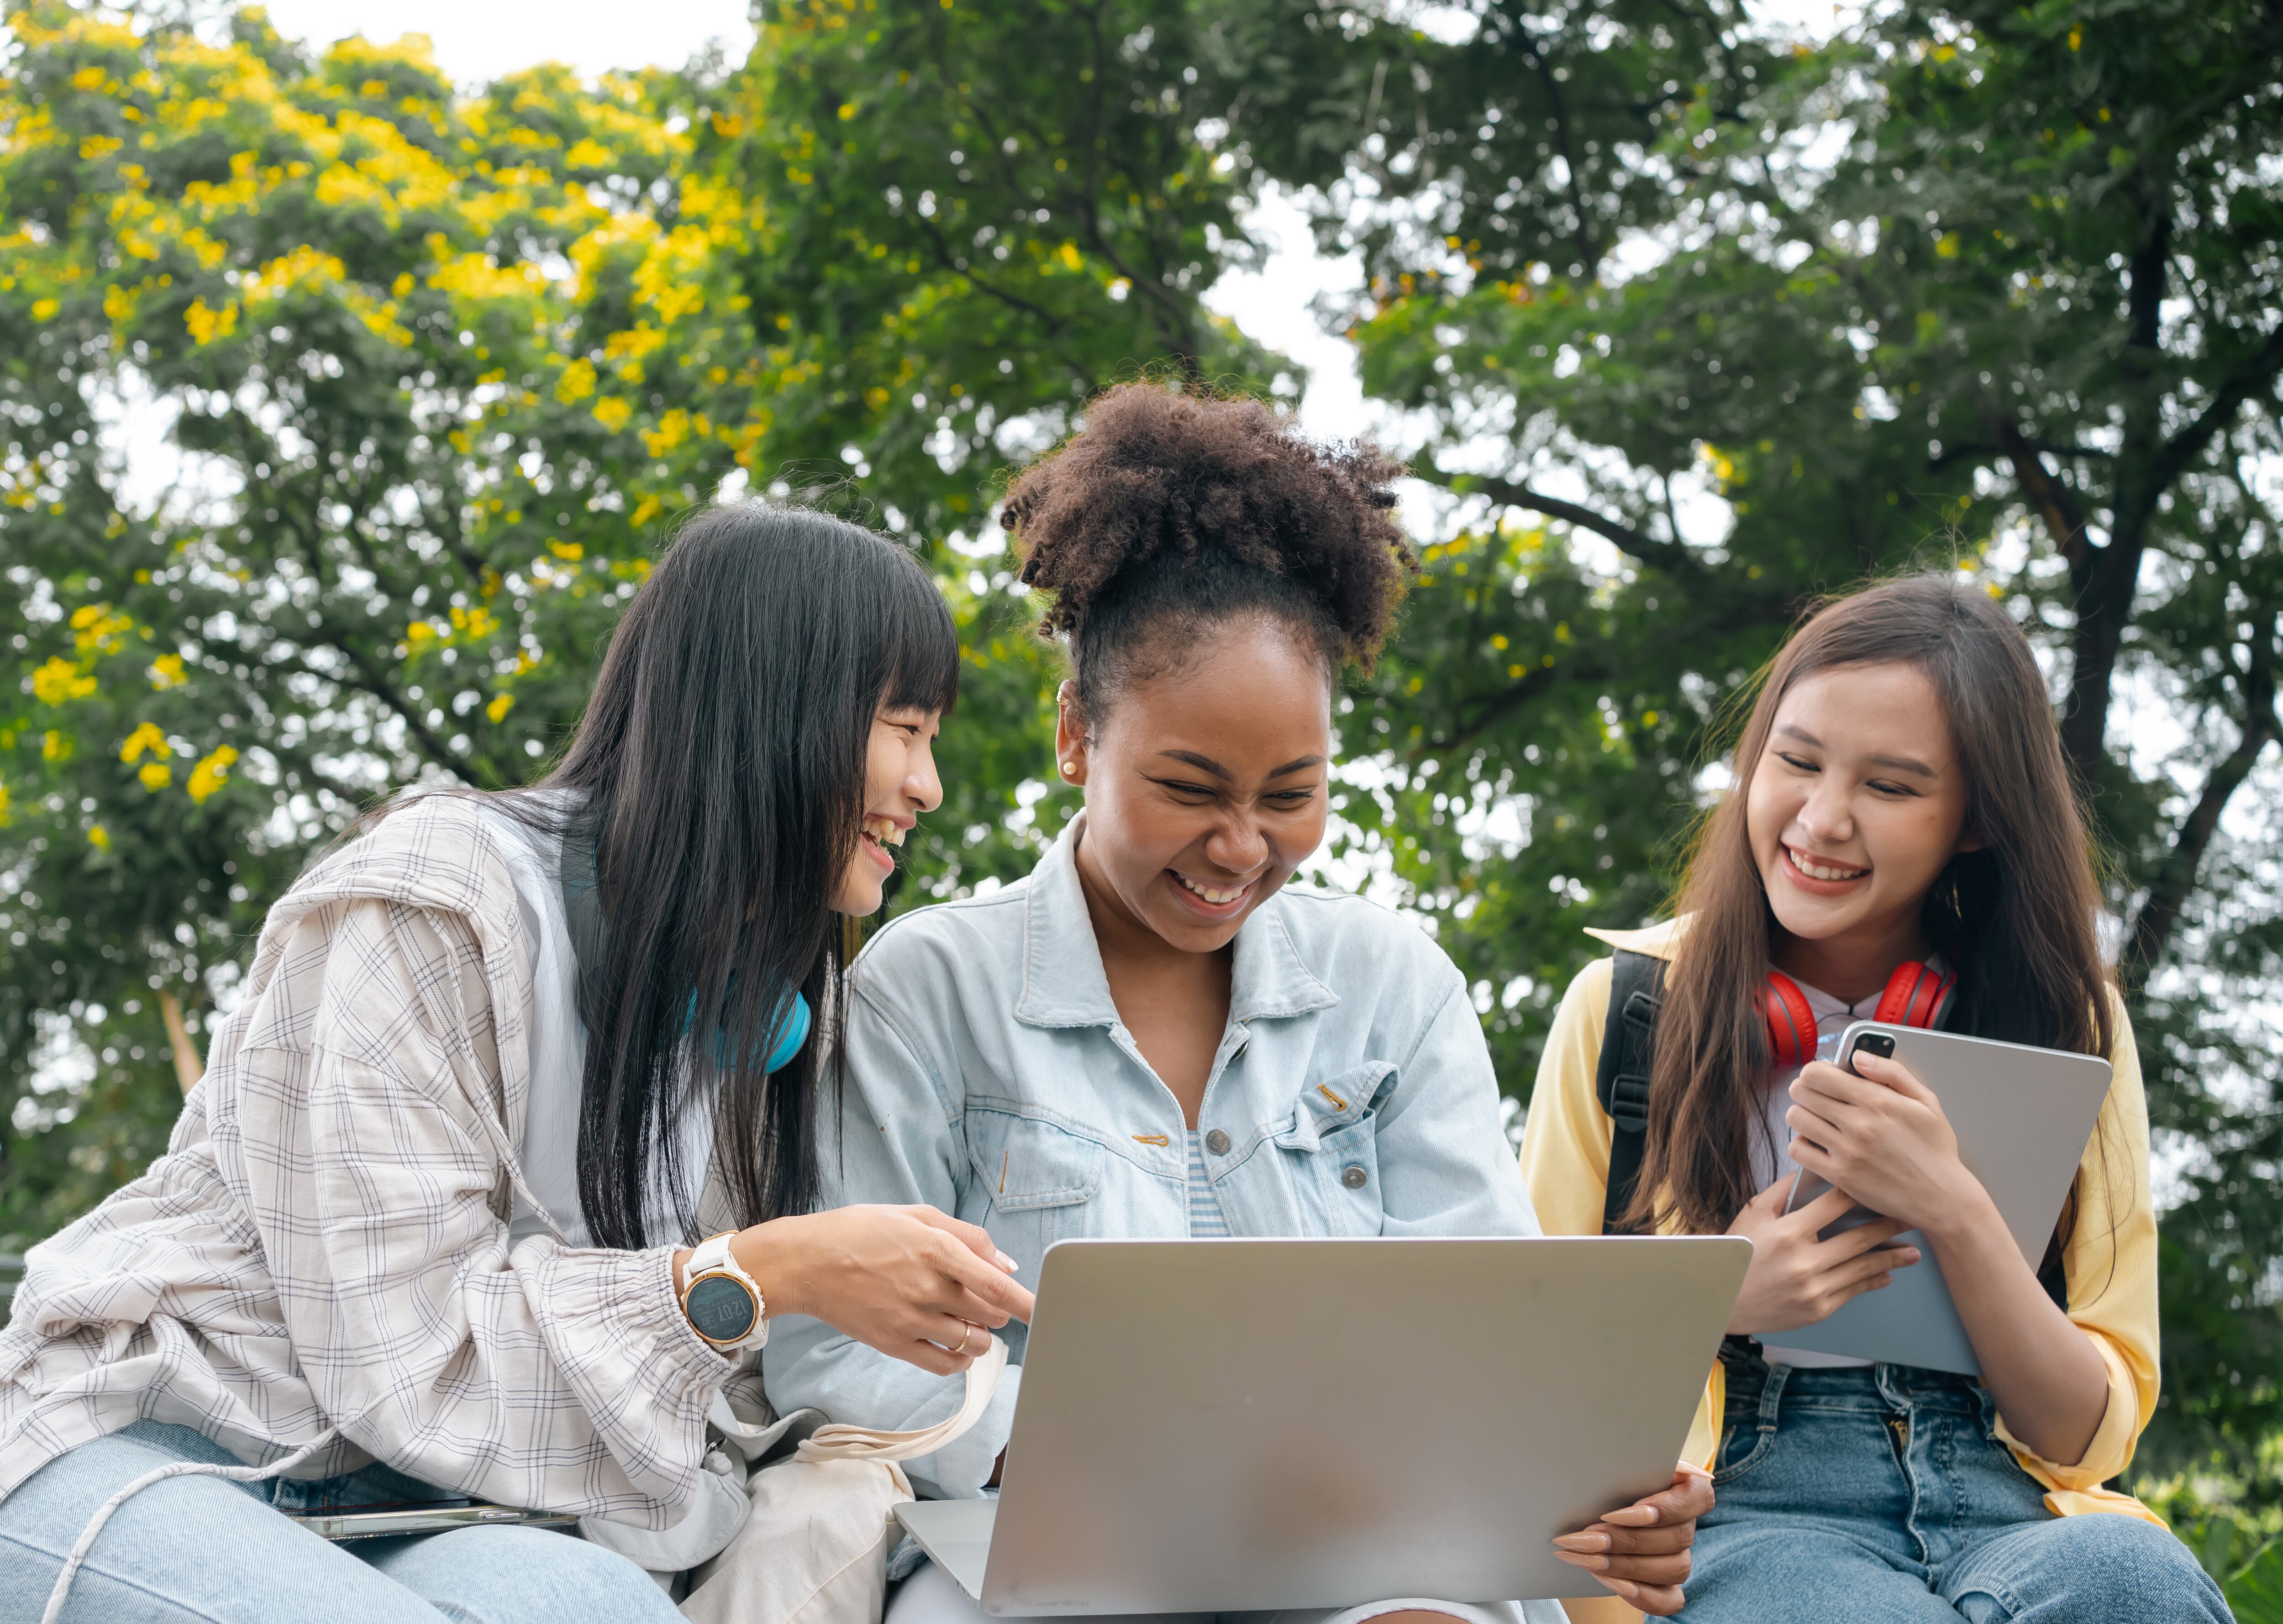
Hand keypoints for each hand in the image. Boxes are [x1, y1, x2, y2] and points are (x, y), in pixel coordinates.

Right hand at [721, 1204, 1034, 1375]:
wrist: (808, 1262)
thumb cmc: (862, 1231)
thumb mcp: (917, 1215)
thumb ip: (968, 1237)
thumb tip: (1007, 1265)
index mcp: (937, 1249)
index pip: (997, 1284)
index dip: (1028, 1302)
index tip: (1049, 1311)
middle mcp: (928, 1287)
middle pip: (989, 1314)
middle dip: (999, 1311)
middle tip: (986, 1301)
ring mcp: (911, 1320)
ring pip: (971, 1342)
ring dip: (981, 1336)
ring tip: (969, 1322)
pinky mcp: (894, 1344)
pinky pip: (943, 1365)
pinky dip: (959, 1361)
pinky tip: (957, 1349)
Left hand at [1550, 1463, 1713, 1615]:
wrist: (1588, 1503)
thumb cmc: (1607, 1474)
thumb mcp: (1617, 1458)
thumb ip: (1633, 1455)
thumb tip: (1642, 1447)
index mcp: (1687, 1488)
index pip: (1698, 1498)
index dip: (1664, 1508)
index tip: (1619, 1510)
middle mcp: (1687, 1524)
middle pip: (1676, 1538)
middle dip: (1625, 1540)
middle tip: (1584, 1536)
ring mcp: (1679, 1557)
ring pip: (1672, 1569)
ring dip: (1623, 1565)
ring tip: (1582, 1557)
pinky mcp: (1667, 1585)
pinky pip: (1669, 1600)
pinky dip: (1641, 1595)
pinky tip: (1608, 1581)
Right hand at [1724, 1176, 1918, 1334]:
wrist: (1722, 1302)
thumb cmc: (1737, 1253)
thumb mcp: (1753, 1215)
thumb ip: (1781, 1193)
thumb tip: (1812, 1171)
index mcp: (1788, 1233)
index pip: (1834, 1205)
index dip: (1858, 1192)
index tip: (1878, 1185)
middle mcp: (1805, 1261)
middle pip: (1859, 1238)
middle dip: (1889, 1225)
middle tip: (1911, 1216)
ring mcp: (1814, 1288)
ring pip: (1863, 1267)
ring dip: (1892, 1258)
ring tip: (1913, 1251)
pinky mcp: (1819, 1309)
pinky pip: (1853, 1291)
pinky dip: (1873, 1281)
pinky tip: (1887, 1274)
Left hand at [1786, 1052, 1978, 1234]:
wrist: (1941, 1197)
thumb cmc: (1935, 1149)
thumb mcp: (1926, 1101)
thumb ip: (1891, 1072)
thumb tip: (1859, 1056)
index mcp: (1877, 1101)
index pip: (1817, 1074)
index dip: (1815, 1072)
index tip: (1824, 1077)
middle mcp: (1858, 1124)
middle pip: (1801, 1093)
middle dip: (1805, 1090)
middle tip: (1818, 1097)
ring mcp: (1846, 1151)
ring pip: (1796, 1119)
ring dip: (1802, 1115)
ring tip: (1818, 1119)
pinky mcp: (1839, 1175)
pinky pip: (1798, 1151)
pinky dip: (1801, 1144)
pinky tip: (1817, 1142)